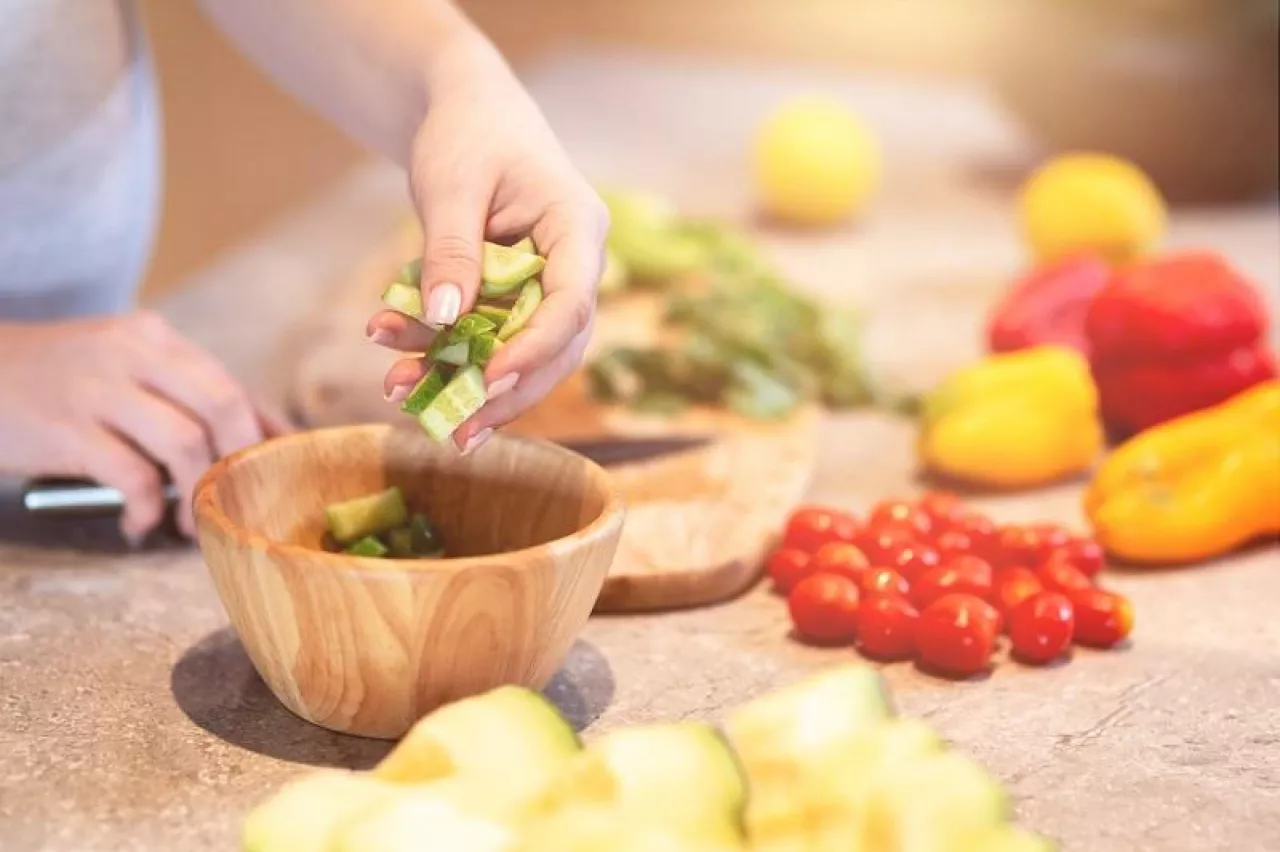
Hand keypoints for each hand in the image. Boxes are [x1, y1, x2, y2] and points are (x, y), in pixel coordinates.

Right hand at [0, 312, 292, 542]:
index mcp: (154, 337)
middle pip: (222, 404)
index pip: (232, 384)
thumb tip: (257, 436)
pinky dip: (147, 508)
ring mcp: (98, 389)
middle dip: (242, 461)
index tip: (278, 474)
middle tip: (239, 501)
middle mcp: (132, 353)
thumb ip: (179, 393)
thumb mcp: (119, 367)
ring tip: (189, 524)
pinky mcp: (66, 430)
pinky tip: (138, 524)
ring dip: (198, 492)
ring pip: (184, 441)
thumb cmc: (54, 381)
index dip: (264, 435)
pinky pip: (132, 476)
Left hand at [365, 53, 608, 453]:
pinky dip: (451, 360)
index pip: (572, 303)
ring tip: (405, 400)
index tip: (489, 380)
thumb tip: (446, 318)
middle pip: (556, 346)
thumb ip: (451, 250)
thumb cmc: (465, 132)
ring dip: (468, 383)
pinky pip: (492, 339)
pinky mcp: (516, 297)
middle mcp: (575, 264)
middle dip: (505, 392)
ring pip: (523, 352)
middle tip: (456, 431)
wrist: (464, 111)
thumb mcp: (450, 184)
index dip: (535, 349)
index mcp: (577, 226)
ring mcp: (548, 284)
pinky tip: (407, 379)